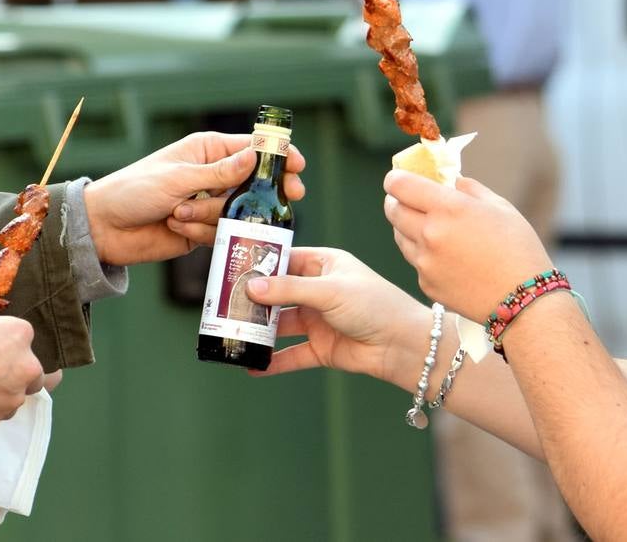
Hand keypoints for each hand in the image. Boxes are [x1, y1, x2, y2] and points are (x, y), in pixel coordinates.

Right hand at [0, 315, 45, 429]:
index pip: (23, 337)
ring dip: (2, 394)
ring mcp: (16, 393)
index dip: (7, 344)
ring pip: (17, 395)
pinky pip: (0, 412)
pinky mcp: (2, 416)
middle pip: (34, 372)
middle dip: (18, 374)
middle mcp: (26, 363)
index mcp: (18, 333)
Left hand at [83, 132, 305, 265]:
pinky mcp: (202, 229)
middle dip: (263, 193)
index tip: (298, 166)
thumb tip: (255, 157)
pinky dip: (200, 232)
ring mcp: (209, 203)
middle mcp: (212, 175)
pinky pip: (220, 233)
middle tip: (288, 199)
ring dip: (209, 217)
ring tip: (177, 215)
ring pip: (236, 212)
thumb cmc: (134, 190)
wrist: (105, 228)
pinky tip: (176, 227)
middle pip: (254, 183)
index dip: (278, 156)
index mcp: (207, 150)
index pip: (252, 148)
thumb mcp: (178, 179)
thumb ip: (220, 173)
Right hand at [242, 247, 429, 385]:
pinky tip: (252, 366)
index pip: (284, 260)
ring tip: (232, 334)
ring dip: (259, 330)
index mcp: (325, 265)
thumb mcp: (329, 290)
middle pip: (278, 293)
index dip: (259, 265)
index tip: (232, 269)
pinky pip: (291, 354)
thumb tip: (252, 287)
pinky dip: (272, 361)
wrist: (403, 345)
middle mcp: (319, 291)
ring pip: (280, 324)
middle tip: (224, 303)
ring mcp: (319, 320)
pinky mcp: (321, 348)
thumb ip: (289, 289)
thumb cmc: (375, 305)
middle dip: (254, 300)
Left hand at [382, 170, 552, 323]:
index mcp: (447, 208)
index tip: (397, 178)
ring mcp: (425, 262)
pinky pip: (415, 262)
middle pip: (393, 210)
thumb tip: (452, 180)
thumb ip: (470, 189)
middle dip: (396, 201)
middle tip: (404, 199)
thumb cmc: (518, 248)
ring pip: (399, 237)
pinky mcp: (426, 284)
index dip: (395, 178)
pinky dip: (423, 255)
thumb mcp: (500, 207)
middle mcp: (430, 234)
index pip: (400, 185)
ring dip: (406, 227)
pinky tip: (444, 256)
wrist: (524, 301)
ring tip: (426, 226)